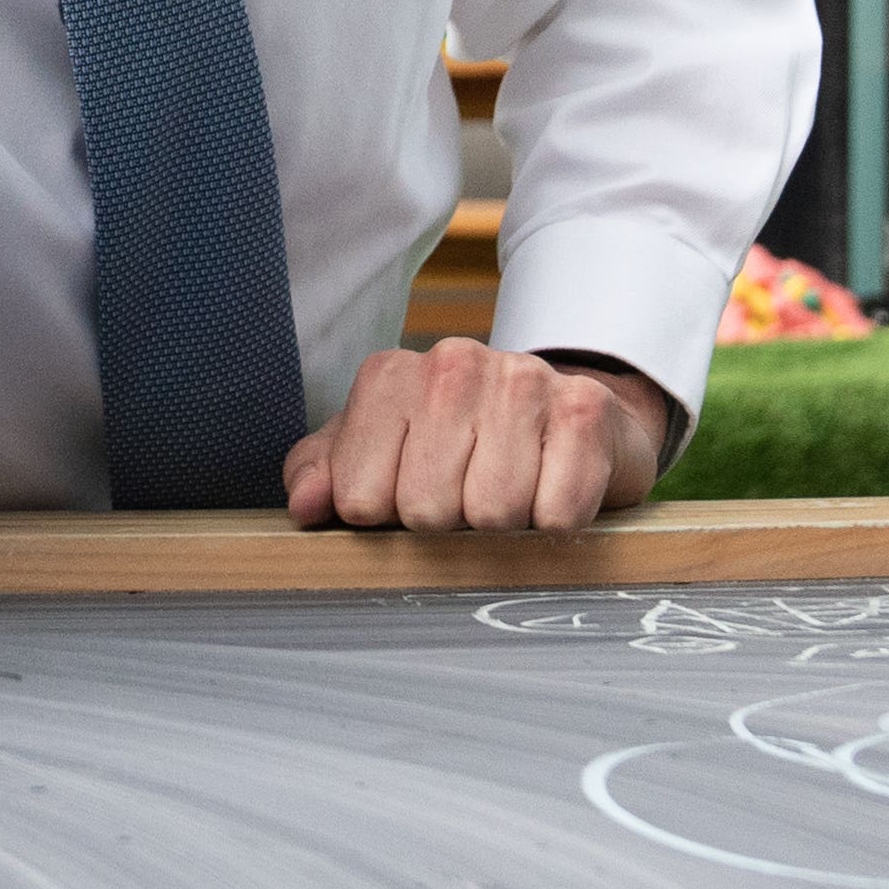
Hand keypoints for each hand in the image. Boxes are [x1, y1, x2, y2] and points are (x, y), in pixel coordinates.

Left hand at [281, 340, 670, 532]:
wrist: (567, 414)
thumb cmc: (460, 443)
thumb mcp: (381, 451)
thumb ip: (326, 473)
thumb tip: (306, 507)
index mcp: (388, 377)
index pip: (360, 497)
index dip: (387, 519)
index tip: (408, 499)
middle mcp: (449, 364)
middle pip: (426, 510)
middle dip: (448, 524)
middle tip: (466, 498)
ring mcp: (519, 380)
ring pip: (492, 514)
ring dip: (505, 524)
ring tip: (510, 491)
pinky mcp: (582, 409)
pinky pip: (556, 511)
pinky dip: (555, 519)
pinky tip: (551, 489)